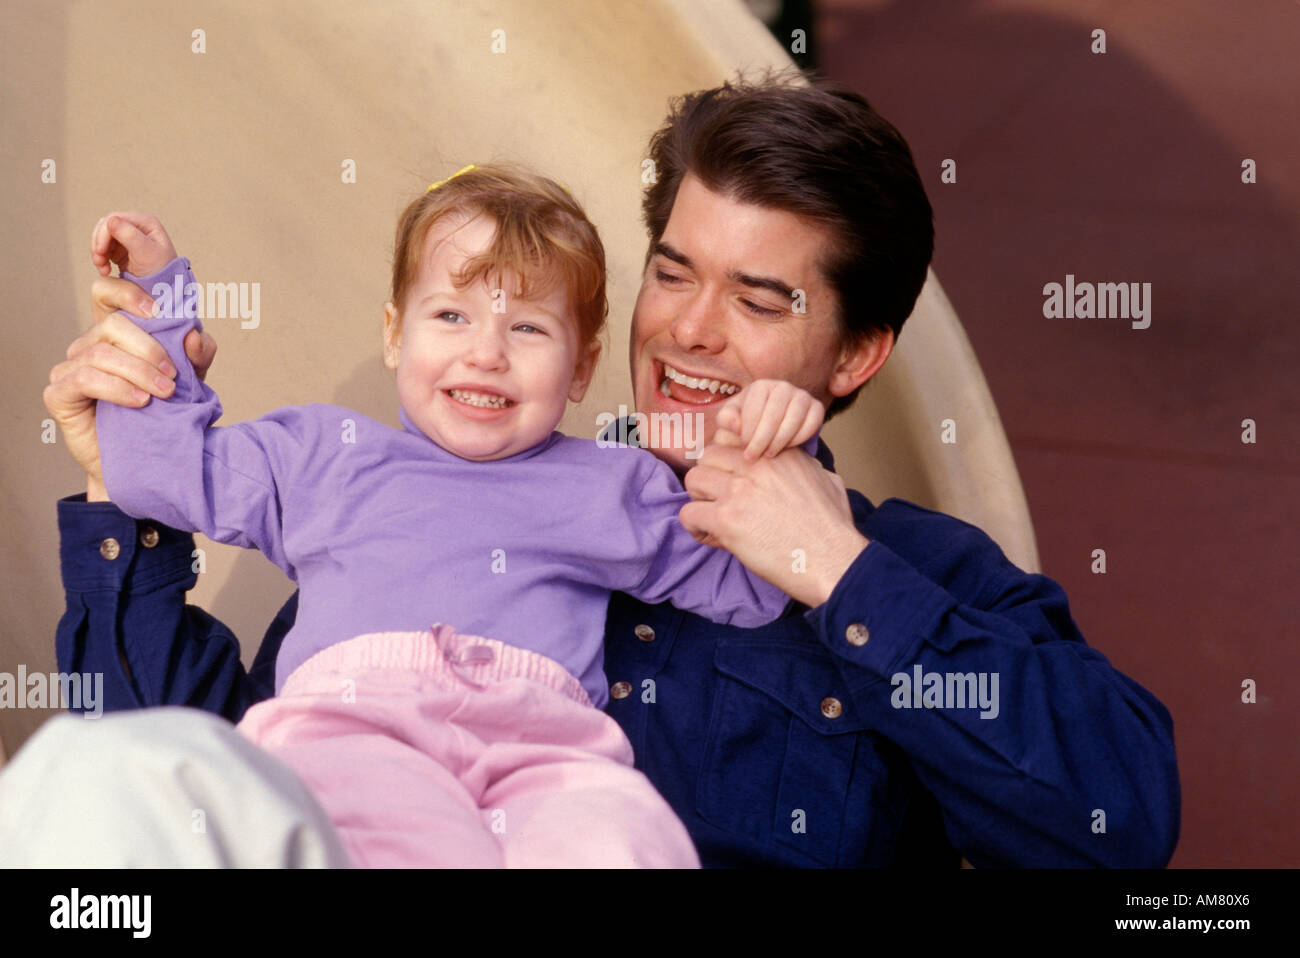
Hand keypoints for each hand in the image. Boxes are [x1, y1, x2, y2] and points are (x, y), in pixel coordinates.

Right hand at [45, 276, 216, 500]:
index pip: (106, 292)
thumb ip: (197, 357)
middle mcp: (88, 344)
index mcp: (116, 334)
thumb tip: (195, 334)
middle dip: (150, 348)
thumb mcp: (191, 382)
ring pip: (102, 352)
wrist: (144, 463)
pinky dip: (118, 388)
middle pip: (112, 324)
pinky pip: (85, 379)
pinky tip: (140, 402)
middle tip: (174, 376)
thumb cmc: (163, 416)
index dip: (128, 292)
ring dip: (139, 372)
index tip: (160, 311)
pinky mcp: (59, 393)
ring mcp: (70, 368)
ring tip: (165, 393)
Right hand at [90, 211, 176, 277]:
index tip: (100, 252)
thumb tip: (111, 220)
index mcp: (146, 222)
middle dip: (99, 243)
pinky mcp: (122, 248)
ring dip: (98, 252)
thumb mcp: (146, 253)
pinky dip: (101, 257)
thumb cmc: (160, 272)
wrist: (164, 291)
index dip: (103, 233)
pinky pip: (104, 247)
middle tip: (98, 262)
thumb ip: (129, 235)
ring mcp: (128, 237)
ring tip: (103, 268)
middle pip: (106, 226)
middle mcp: (137, 226)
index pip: (115, 218)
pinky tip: (105, 270)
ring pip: (102, 237)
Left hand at [680, 443, 868, 606]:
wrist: (833, 560)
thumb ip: (804, 466)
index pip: (732, 436)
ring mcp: (739, 490)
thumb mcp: (826, 479)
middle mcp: (756, 464)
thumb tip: (802, 468)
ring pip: (693, 480)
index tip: (733, 478)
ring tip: (716, 520)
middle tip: (722, 501)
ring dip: (700, 500)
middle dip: (711, 478)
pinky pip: (689, 514)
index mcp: (778, 452)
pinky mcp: (727, 519)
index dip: (727, 458)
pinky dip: (696, 528)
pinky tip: (715, 539)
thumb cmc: (832, 528)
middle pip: (708, 455)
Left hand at [713, 379, 823, 460]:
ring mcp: (802, 396)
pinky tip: (786, 448)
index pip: (755, 406)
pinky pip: (811, 423)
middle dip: (762, 438)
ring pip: (794, 418)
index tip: (743, 446)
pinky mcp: (817, 408)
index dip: (748, 428)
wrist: (771, 427)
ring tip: (768, 454)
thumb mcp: (732, 420)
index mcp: (761, 386)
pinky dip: (799, 438)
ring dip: (780, 440)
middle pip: (774, 413)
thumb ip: (727, 420)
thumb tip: (736, 426)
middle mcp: (783, 386)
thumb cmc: (747, 422)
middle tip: (754, 456)